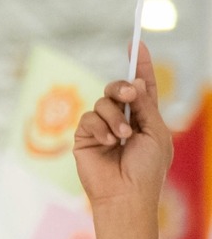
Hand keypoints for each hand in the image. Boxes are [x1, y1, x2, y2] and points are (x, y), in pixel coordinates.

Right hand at [75, 43, 171, 215]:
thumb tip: (135, 82)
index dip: (140, 64)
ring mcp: (102, 127)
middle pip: (118, 88)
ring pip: (102, 102)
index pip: (143, 86)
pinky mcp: (84, 136)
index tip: (136, 44)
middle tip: (129, 94)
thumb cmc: (147, 168)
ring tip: (122, 137)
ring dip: (114, 117)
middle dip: (122, 87)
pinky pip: (88, 118)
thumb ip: (144, 106)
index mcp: (145, 117)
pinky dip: (100, 128)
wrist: (126, 194)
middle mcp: (123, 119)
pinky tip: (108, 144)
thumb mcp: (155, 132)